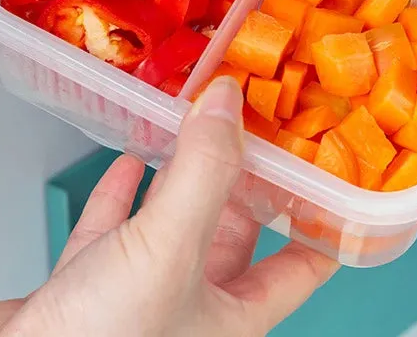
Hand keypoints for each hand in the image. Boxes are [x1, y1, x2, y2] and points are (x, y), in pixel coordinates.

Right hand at [0, 77, 338, 336]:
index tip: (330, 167)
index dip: (320, 216)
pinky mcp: (87, 284)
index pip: (302, 261)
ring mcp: (138, 293)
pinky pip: (116, 226)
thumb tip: (228, 103)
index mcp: (235, 314)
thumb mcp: (169, 247)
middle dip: (245, 177)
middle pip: (236, 229)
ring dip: (183, 175)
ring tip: (196, 128)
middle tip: (255, 126)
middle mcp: (193, 304)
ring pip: (174, 221)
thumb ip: (203, 171)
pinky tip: (134, 159)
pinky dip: (125, 189)